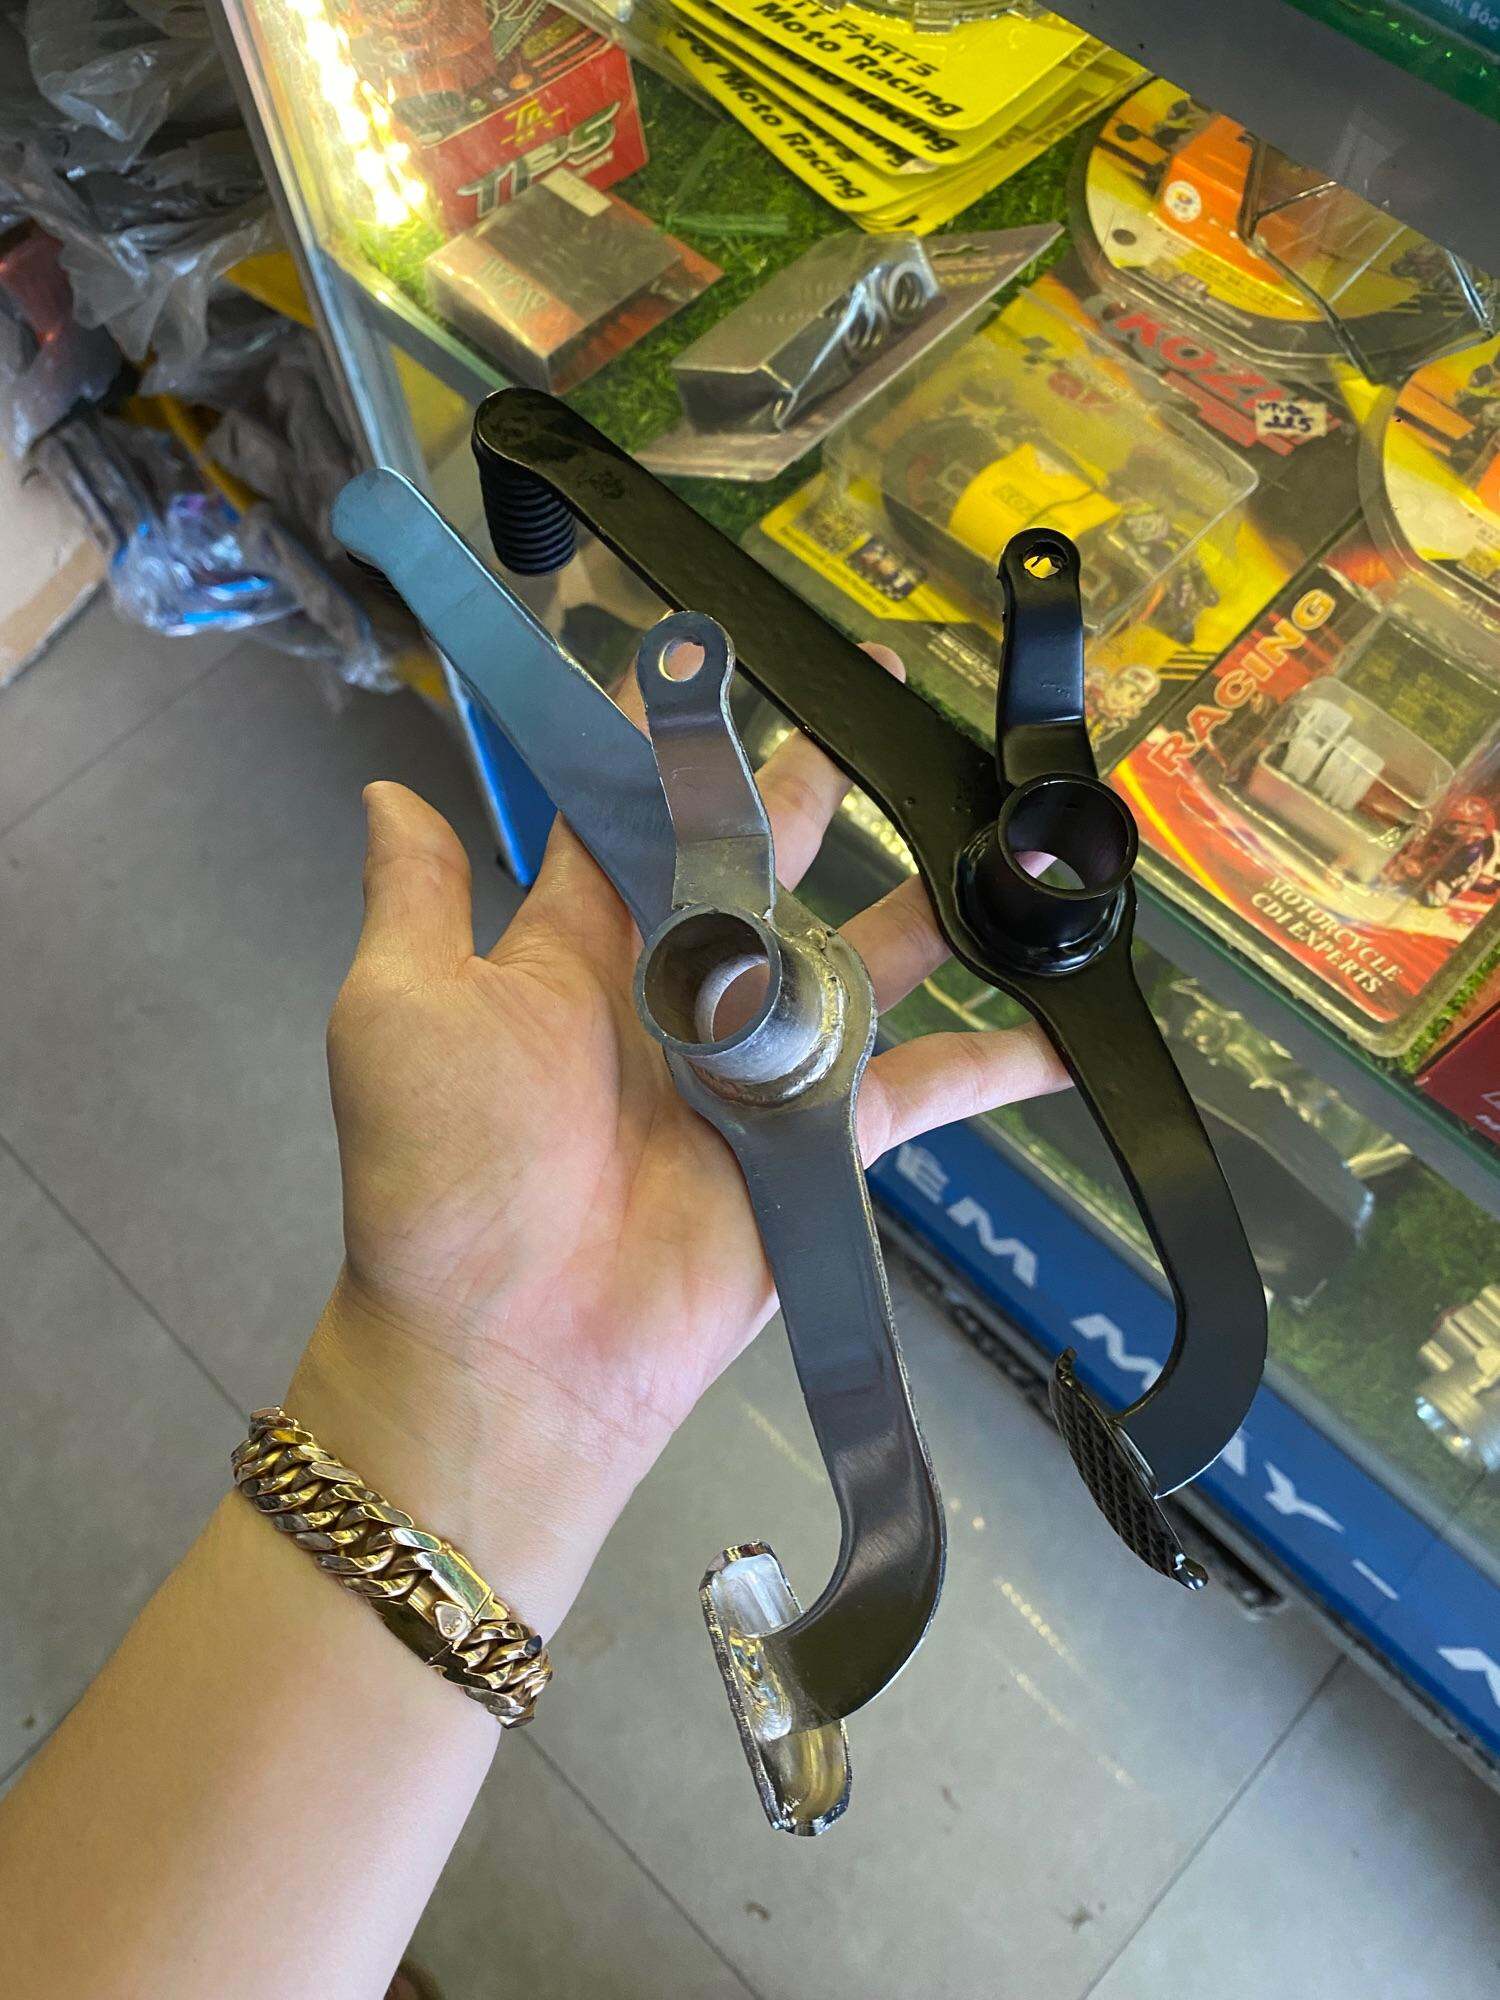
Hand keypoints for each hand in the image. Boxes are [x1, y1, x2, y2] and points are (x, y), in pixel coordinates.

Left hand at [291, 655, 1066, 1634]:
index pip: (634, 816)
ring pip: (858, 955)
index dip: (676, 745)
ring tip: (997, 820)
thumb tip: (390, 788)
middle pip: (763, 863)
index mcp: (580, 944)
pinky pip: (923, 1087)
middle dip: (815, 782)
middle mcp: (680, 990)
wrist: (511, 1345)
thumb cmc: (448, 1166)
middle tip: (882, 697)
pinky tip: (1068, 1023)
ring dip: (923, 895)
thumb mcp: (402, 1009)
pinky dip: (996, 1061)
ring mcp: (760, 1065)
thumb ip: (416, 896)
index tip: (723, 657)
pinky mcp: (825, 1142)